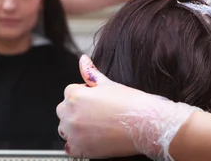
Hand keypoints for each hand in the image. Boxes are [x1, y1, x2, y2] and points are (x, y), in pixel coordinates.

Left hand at [58, 55, 199, 159]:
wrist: (146, 124)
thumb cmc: (131, 103)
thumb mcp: (110, 84)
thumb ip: (91, 72)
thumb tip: (83, 60)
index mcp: (76, 96)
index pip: (70, 92)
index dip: (85, 95)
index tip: (97, 100)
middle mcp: (71, 116)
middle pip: (64, 110)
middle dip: (76, 109)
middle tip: (98, 112)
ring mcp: (74, 134)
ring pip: (64, 128)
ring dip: (75, 126)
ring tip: (97, 125)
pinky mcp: (80, 149)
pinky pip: (70, 147)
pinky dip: (78, 143)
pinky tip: (94, 138)